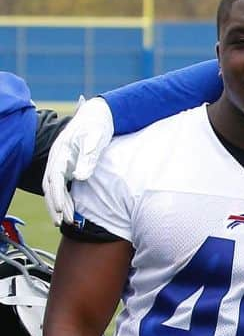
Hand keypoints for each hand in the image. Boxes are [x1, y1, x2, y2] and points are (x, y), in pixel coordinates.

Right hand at [43, 96, 114, 225]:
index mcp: (61, 152)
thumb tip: (79, 177)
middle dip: (54, 205)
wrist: (99, 113)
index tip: (60, 210)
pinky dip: (64, 197)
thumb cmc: (97, 125)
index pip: (54, 179)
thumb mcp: (96, 139)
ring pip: (54, 187)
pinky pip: (62, 184)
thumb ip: (88, 158)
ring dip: (58, 204)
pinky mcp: (67, 164)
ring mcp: (61, 162)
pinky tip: (69, 209)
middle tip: (61, 222)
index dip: (56, 196)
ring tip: (64, 221)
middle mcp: (57, 158)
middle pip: (50, 186)